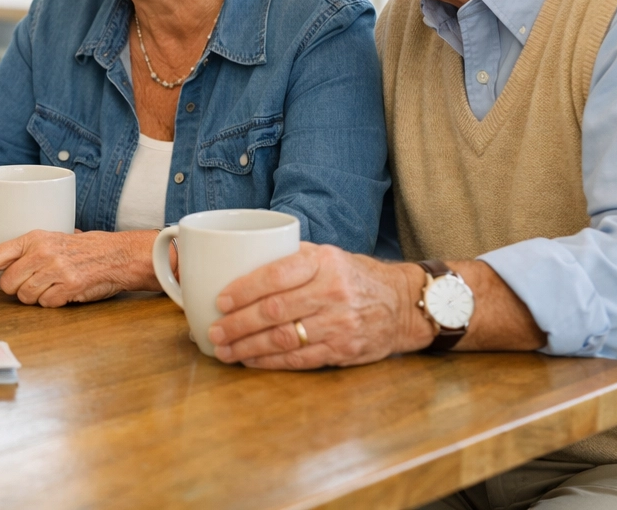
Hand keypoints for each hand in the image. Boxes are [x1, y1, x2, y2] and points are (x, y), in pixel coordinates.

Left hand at [0, 230, 149, 306]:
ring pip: (25, 297)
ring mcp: (55, 269)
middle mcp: (41, 252)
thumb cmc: (83, 249)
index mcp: (33, 238)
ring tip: (53, 285)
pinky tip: (64, 291)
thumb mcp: (51, 239)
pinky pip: (46, 304)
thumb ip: (26, 251)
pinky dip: (52, 303)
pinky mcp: (68, 286)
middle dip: (16, 289)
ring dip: (36, 297)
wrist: (116, 255)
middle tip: (34, 282)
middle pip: (7, 284)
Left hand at [206, 242, 431, 368]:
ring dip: (248, 347)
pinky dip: (270, 362)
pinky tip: (251, 361)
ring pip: (283, 339)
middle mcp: (332, 292)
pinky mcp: (343, 350)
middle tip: (214, 331)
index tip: (220, 300)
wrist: (402, 304)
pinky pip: (300, 359)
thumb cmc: (353, 276)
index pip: (276, 275)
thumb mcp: (327, 255)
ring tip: (224, 350)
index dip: (244, 290)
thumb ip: (289, 257)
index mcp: (323, 263)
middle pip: (274, 312)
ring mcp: (339, 324)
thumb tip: (238, 260)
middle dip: (237, 324)